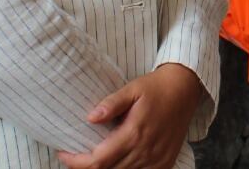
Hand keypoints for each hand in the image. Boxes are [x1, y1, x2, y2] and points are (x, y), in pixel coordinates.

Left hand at [57, 64, 203, 168]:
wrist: (185, 90)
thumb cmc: (156, 88)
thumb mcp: (132, 89)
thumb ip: (111, 104)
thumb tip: (90, 118)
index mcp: (134, 133)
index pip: (98, 161)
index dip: (76, 162)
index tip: (64, 153)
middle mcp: (145, 151)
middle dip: (87, 167)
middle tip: (76, 156)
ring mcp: (157, 160)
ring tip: (94, 159)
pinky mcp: (165, 163)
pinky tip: (118, 163)